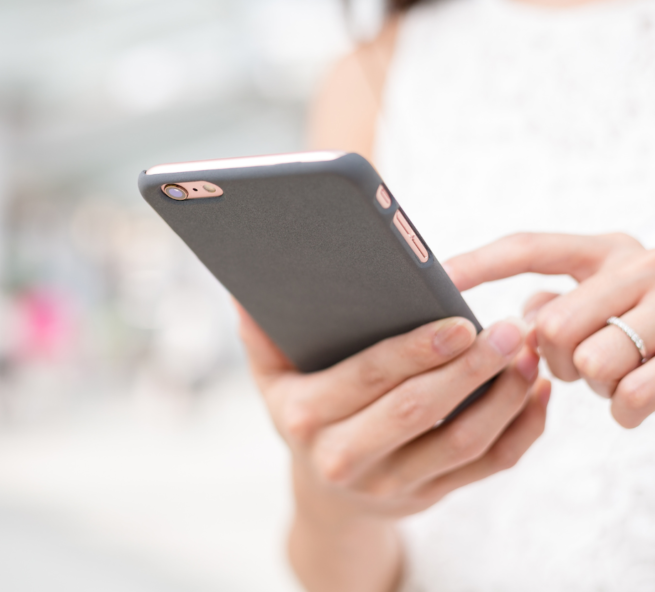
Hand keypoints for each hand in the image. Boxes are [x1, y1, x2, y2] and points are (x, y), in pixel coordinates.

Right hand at [236, 301, 548, 590]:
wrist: (326, 496)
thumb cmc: (304, 416)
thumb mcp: (271, 378)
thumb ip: (261, 332)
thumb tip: (245, 285)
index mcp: (304, 418)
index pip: (365, 378)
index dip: (414, 351)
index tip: (459, 322)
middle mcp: (344, 457)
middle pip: (418, 411)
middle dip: (469, 369)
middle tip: (509, 329)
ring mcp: (391, 484)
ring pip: (461, 443)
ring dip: (503, 398)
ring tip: (527, 355)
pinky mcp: (430, 496)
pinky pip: (486, 467)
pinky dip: (521, 432)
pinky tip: (535, 394)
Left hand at [445, 232, 654, 428]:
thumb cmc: (654, 326)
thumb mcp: (608, 298)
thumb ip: (558, 300)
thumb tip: (513, 324)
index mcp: (606, 250)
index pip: (528, 248)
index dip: (478, 264)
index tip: (437, 278)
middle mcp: (640, 266)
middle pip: (552, 325)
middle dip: (554, 358)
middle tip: (576, 362)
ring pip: (589, 364)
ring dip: (592, 384)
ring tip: (614, 374)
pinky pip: (630, 396)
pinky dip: (623, 410)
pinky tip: (633, 399)